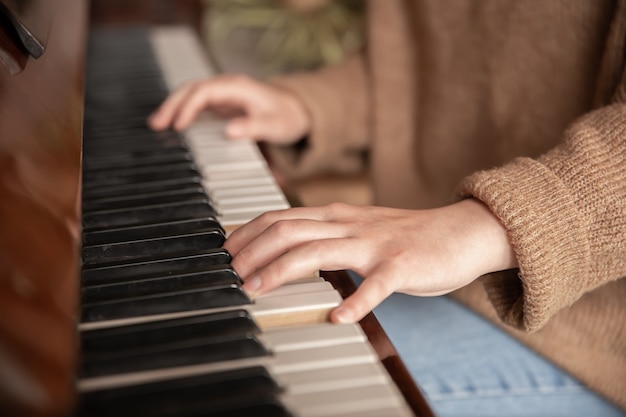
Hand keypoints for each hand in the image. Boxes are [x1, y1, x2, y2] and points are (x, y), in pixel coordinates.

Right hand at [147, 75, 310, 144]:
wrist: (296, 111)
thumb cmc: (286, 117)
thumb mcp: (274, 125)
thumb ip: (253, 128)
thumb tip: (228, 132)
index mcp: (237, 87)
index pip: (204, 91)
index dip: (188, 107)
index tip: (178, 126)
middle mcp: (227, 87)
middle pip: (191, 89)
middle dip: (172, 105)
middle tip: (156, 125)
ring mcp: (223, 94)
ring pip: (190, 94)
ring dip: (173, 107)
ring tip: (157, 125)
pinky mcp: (221, 103)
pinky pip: (196, 104)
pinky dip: (182, 112)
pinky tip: (171, 125)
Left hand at [223, 199, 517, 323]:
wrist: (460, 232)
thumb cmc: (406, 236)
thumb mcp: (357, 229)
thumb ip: (324, 235)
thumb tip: (286, 250)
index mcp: (337, 216)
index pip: (280, 217)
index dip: (248, 233)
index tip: (225, 252)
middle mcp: (350, 225)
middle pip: (289, 230)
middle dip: (252, 251)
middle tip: (230, 274)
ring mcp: (375, 245)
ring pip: (319, 251)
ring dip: (282, 270)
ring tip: (256, 290)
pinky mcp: (401, 266)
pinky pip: (376, 286)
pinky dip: (355, 302)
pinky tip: (338, 319)